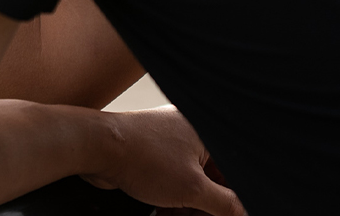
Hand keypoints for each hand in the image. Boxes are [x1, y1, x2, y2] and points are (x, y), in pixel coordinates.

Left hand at [84, 106, 246, 215]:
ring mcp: (167, 141)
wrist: (97, 148)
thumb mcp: (192, 189)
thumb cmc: (142, 157)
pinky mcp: (150, 151)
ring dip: (188, 205)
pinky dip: (171, 197)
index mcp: (206, 132)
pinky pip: (169, 178)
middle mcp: (188, 132)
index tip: (227, 213)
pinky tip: (165, 213)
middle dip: (206, 205)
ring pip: (188, 180)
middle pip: (210, 177)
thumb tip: (242, 211)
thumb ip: (224, 204)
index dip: (232, 197)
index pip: (233, 170)